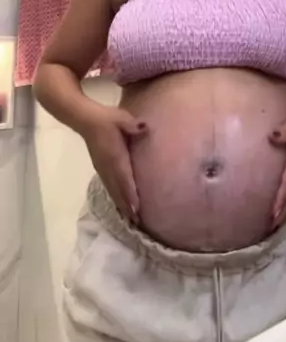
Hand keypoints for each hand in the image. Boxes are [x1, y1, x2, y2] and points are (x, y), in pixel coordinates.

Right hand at [81, 107, 146, 223]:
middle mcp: (107, 166)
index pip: (124, 178)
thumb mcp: (121, 118)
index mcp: (114, 156)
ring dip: (120, 203)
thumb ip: (132, 125)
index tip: (136, 209)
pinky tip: (118, 202)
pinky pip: (108, 185)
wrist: (85, 119)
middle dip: (127, 205)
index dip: (130, 194)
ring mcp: (102, 168)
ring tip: (129, 218)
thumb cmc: (105, 119)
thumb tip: (144, 128)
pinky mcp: (99, 166)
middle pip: (118, 189)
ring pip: (112, 189)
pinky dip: (114, 196)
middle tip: (136, 222)